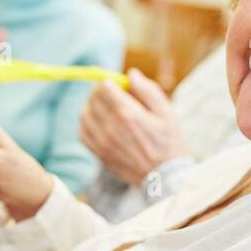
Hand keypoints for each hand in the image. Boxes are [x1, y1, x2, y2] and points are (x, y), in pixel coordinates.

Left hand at [79, 69, 187, 187]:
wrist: (163, 176)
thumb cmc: (169, 142)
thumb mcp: (167, 112)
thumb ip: (148, 90)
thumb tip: (130, 74)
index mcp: (129, 114)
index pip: (104, 87)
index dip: (109, 82)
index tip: (118, 86)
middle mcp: (112, 128)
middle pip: (93, 99)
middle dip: (101, 92)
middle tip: (111, 94)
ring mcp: (102, 142)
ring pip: (85, 114)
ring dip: (92, 106)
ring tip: (104, 108)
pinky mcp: (98, 153)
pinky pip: (82, 132)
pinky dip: (86, 123)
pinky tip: (96, 121)